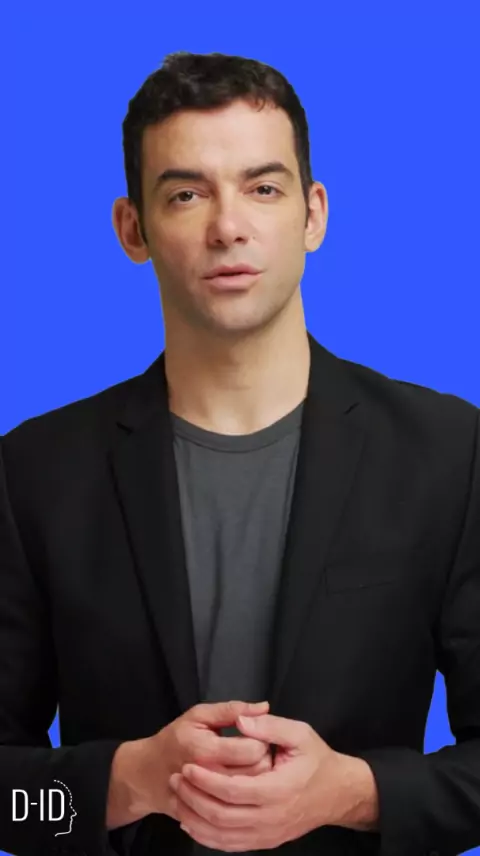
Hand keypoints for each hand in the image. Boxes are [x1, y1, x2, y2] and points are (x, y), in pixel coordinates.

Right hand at [134, 700, 272, 818]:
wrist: (147, 775)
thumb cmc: (175, 739)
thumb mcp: (198, 716)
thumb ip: (231, 710)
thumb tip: (264, 707)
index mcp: (206, 749)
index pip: (252, 749)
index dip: (261, 739)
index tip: (257, 735)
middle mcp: (209, 778)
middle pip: (257, 773)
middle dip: (263, 759)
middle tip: (255, 751)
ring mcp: (209, 800)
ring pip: (252, 793)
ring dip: (258, 779)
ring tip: (249, 767)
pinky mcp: (209, 816)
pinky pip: (239, 809)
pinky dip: (245, 798)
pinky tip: (240, 786)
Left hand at [168, 712, 351, 850]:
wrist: (337, 793)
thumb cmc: (317, 759)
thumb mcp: (299, 733)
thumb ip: (269, 725)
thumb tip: (241, 720)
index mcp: (279, 789)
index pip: (233, 790)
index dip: (206, 780)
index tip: (187, 766)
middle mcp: (272, 817)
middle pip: (222, 816)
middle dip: (194, 798)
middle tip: (176, 779)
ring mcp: (268, 834)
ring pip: (223, 836)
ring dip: (196, 819)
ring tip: (178, 797)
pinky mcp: (266, 841)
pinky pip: (231, 845)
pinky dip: (208, 837)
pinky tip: (193, 822)